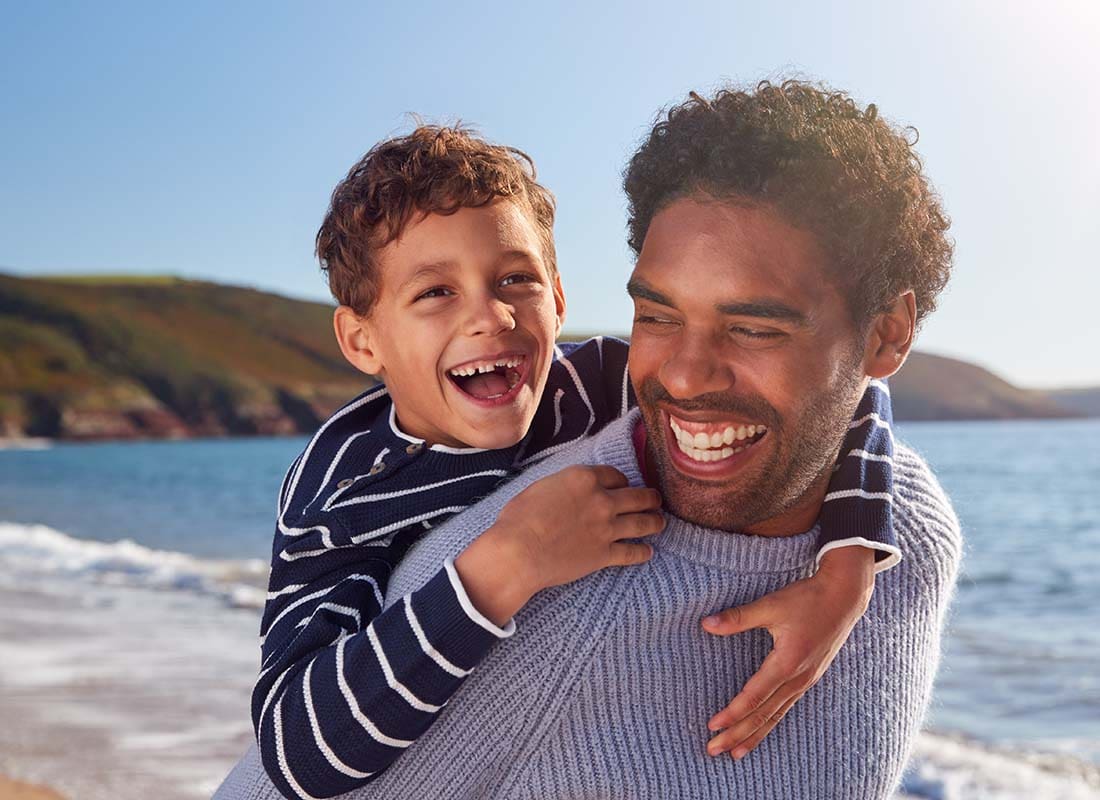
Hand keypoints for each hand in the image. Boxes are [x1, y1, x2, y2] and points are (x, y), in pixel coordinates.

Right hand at [455, 465, 663, 624]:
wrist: (519, 551)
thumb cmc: (519, 518)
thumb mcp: (540, 487)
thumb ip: (561, 486)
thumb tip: (565, 490)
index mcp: (584, 478)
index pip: (616, 475)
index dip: (622, 481)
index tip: (624, 486)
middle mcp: (602, 500)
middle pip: (638, 496)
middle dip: (650, 498)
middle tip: (656, 500)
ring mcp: (607, 528)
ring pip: (643, 522)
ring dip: (655, 522)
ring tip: (660, 522)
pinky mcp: (605, 554)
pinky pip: (632, 553)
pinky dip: (643, 553)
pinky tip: (648, 552)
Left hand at [701, 546, 875, 758]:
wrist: (844, 596)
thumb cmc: (807, 598)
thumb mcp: (771, 604)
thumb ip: (738, 617)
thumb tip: (706, 624)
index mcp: (787, 662)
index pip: (754, 696)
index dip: (732, 713)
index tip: (712, 726)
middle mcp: (798, 677)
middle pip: (763, 714)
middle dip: (738, 734)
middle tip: (714, 750)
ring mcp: (806, 680)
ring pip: (776, 715)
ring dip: (754, 735)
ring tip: (736, 753)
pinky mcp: (810, 677)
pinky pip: (786, 707)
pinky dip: (770, 722)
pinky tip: (760, 730)